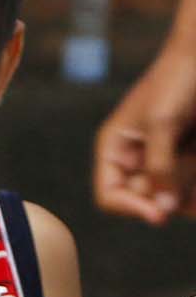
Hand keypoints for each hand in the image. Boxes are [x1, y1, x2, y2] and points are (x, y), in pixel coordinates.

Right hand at [94, 50, 195, 224]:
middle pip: (147, 200)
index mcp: (115, 149)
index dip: (131, 208)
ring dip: (190, 185)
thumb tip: (161, 212)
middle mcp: (137, 160)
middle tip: (188, 159)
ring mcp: (166, 161)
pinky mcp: (188, 160)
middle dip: (171, 191)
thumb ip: (160, 167)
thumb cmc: (178, 81)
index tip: (160, 215)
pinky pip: (191, 188)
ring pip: (175, 196)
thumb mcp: (163, 124)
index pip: (109, 196)